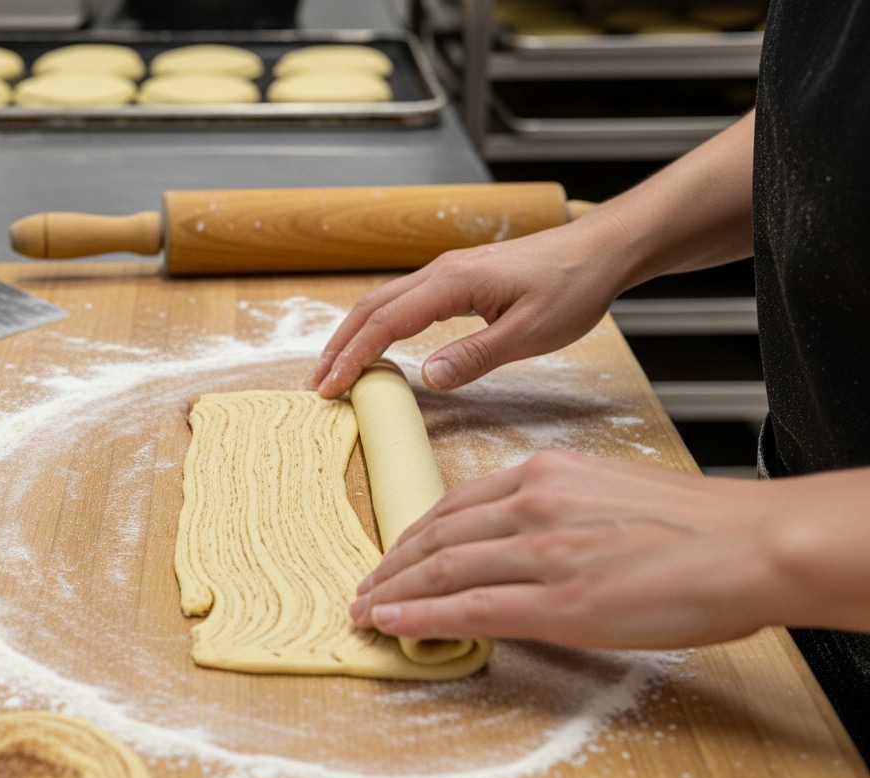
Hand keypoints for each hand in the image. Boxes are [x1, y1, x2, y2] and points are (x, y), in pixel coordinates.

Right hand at [310, 214, 627, 398]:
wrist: (601, 249)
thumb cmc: (573, 288)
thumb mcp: (529, 333)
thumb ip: (475, 356)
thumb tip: (427, 379)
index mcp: (452, 283)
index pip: (385, 322)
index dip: (353, 357)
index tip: (331, 388)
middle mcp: (441, 272)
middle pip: (371, 308)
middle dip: (339, 346)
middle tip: (317, 384)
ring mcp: (448, 272)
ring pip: (384, 301)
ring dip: (355, 334)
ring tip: (335, 367)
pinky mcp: (459, 278)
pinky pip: (404, 300)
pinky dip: (378, 325)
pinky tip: (377, 344)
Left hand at [348, 451, 869, 648]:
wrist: (752, 544)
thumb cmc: (697, 525)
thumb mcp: (610, 493)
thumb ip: (558, 510)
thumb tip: (524, 544)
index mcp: (546, 474)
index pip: (456, 503)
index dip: (415, 534)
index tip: (395, 554)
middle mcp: (533, 504)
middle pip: (436, 535)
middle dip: (391, 564)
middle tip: (365, 585)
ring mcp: (541, 552)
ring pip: (440, 569)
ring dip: (393, 592)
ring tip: (367, 610)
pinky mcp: (558, 602)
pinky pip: (467, 608)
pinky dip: (420, 616)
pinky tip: (392, 623)